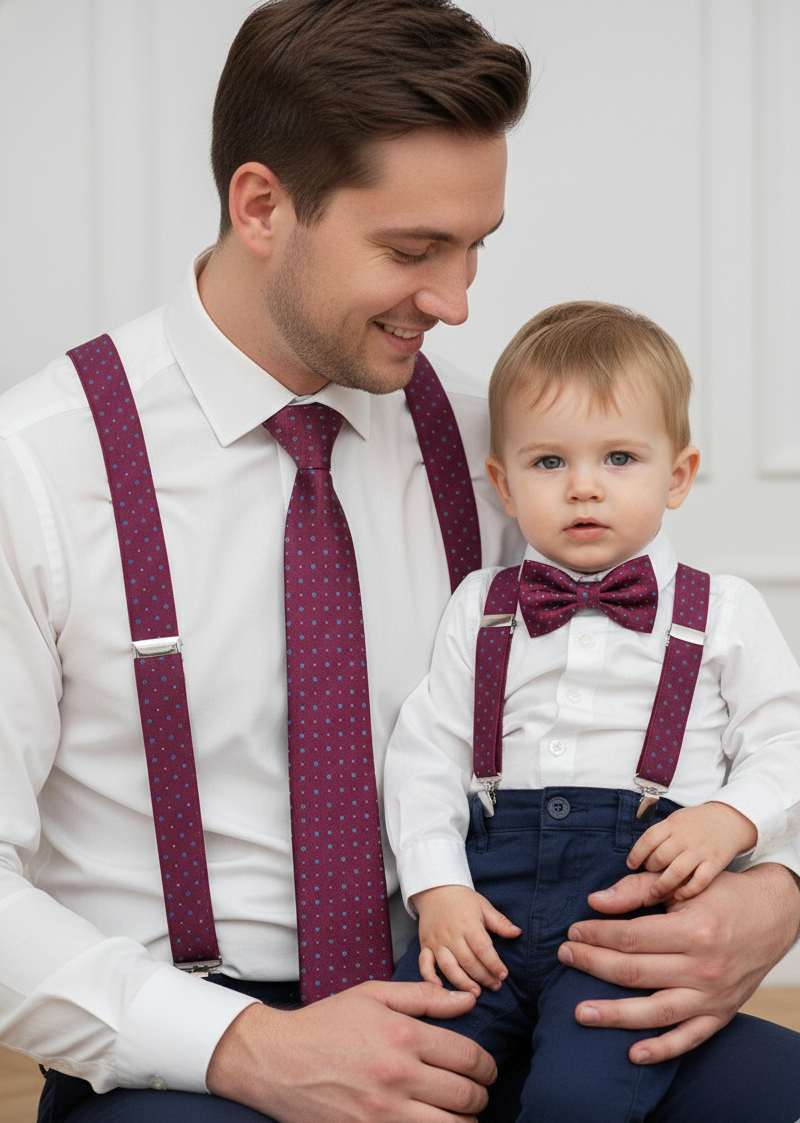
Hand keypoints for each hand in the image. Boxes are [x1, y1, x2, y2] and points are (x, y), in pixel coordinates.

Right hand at [207, 979, 496, 1121]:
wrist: (276, 1059)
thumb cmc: (326, 1023)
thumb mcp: (373, 995)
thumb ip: (425, 997)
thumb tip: (468, 999)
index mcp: (404, 1034)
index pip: (469, 1057)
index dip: (487, 1066)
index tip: (485, 1070)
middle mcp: (398, 1074)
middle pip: (466, 1096)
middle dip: (480, 1096)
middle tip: (476, 1093)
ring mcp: (383, 1111)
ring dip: (464, 1122)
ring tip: (458, 1113)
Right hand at [412, 885, 521, 995]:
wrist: (435, 890)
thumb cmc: (463, 900)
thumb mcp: (484, 906)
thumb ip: (500, 922)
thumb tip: (518, 933)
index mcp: (468, 924)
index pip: (483, 948)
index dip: (494, 964)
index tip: (503, 975)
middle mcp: (451, 934)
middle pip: (468, 962)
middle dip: (484, 977)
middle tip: (496, 986)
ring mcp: (436, 941)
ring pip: (449, 968)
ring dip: (463, 983)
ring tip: (476, 994)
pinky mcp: (425, 946)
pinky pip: (425, 965)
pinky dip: (430, 978)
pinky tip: (441, 988)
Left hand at [557, 862, 799, 1064]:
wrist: (775, 915)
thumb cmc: (724, 894)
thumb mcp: (684, 883)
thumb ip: (638, 890)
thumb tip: (595, 902)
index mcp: (693, 930)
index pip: (631, 937)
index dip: (596, 934)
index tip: (573, 931)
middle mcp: (704, 968)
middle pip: (636, 973)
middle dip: (592, 965)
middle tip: (564, 956)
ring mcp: (713, 996)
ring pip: (655, 1012)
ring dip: (614, 1015)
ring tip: (579, 1013)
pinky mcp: (722, 1014)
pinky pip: (689, 1039)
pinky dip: (662, 1050)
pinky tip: (632, 1053)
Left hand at [627, 802, 757, 900]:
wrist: (728, 820)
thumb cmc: (696, 823)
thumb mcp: (676, 820)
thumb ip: (660, 835)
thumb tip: (639, 855)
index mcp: (673, 824)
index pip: (648, 839)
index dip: (636, 854)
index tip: (631, 865)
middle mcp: (686, 837)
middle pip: (660, 857)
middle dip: (650, 869)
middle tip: (649, 875)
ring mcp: (701, 850)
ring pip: (676, 872)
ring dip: (663, 885)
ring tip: (656, 892)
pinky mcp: (715, 863)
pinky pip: (699, 881)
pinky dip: (687, 891)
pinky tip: (679, 895)